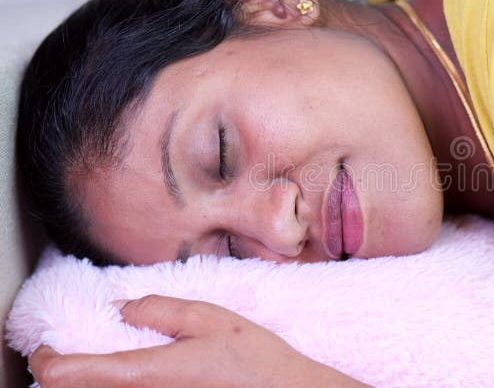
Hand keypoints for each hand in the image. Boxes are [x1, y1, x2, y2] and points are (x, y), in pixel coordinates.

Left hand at [29, 295, 368, 387]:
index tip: (48, 344)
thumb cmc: (252, 360)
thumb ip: (159, 308)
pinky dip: (118, 385)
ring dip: (92, 380)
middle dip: (66, 370)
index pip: (67, 375)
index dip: (46, 358)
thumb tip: (123, 308)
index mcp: (146, 373)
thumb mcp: (208, 318)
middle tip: (75, 347)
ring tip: (108, 358)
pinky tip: (139, 371)